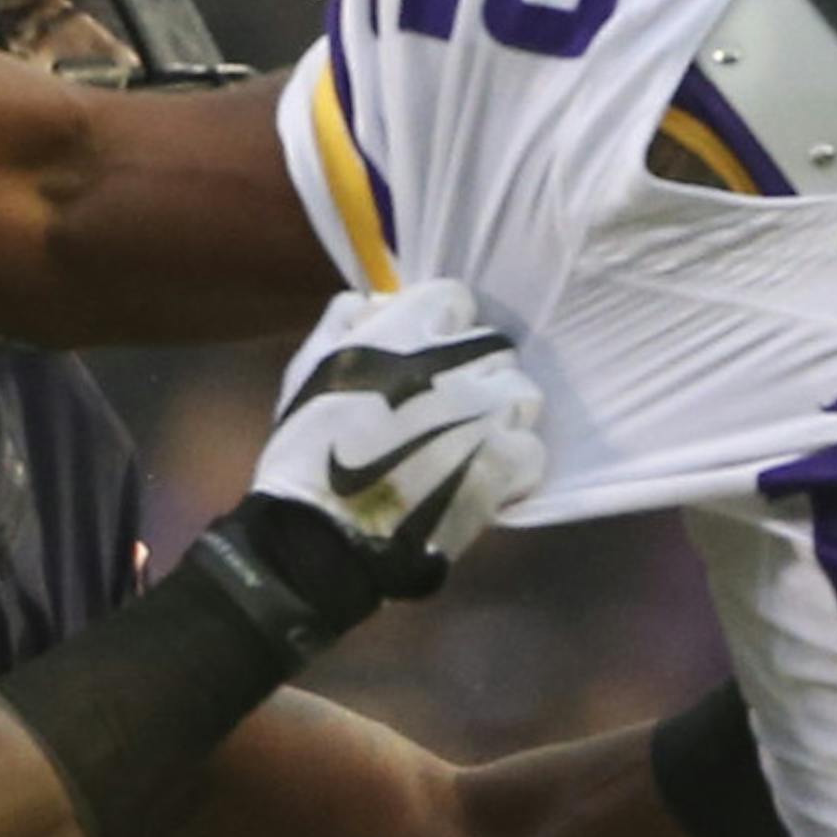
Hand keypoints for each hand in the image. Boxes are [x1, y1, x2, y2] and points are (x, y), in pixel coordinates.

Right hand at [250, 277, 545, 598]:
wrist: (322, 539)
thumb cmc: (305, 456)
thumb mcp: (306, 371)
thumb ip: (343, 321)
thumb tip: (380, 299)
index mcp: (399, 334)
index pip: (455, 298)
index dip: (444, 327)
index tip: (431, 357)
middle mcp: (451, 362)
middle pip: (495, 346)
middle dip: (476, 372)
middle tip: (450, 407)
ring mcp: (485, 410)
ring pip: (523, 392)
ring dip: (501, 415)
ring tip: (469, 444)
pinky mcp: (506, 461)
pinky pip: (532, 447)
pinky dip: (512, 465)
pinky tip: (482, 479)